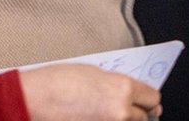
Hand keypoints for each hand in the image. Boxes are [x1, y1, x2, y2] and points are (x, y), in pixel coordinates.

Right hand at [18, 64, 161, 120]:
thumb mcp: (95, 73)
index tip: (148, 101)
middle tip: (133, 111)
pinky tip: (99, 119)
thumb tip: (130, 94)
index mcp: (123, 88)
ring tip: (113, 115)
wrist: (35, 100)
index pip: (153, 98)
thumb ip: (117, 85)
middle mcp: (121, 111)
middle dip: (140, 113)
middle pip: (146, 117)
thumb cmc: (59, 82)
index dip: (149, 99)